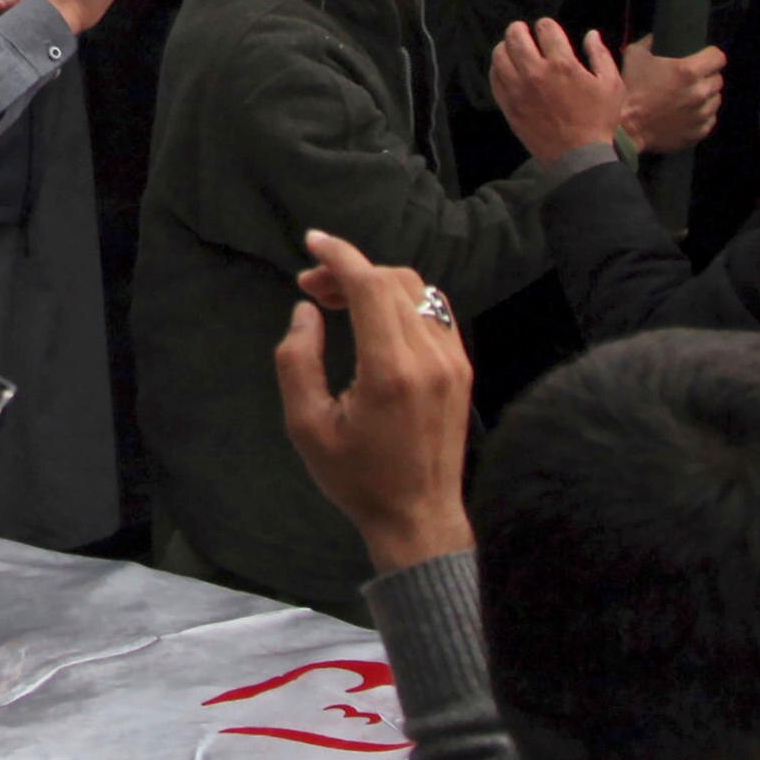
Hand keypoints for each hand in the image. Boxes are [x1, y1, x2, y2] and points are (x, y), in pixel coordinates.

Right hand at [274, 232, 476, 572]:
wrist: (418, 517)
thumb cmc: (357, 478)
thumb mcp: (307, 426)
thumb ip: (297, 361)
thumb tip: (307, 311)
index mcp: (390, 370)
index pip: (370, 285)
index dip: (339, 255)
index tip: (311, 243)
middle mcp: (429, 357)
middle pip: (392, 280)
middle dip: (349, 270)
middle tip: (312, 287)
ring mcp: (453, 362)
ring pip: (416, 291)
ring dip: (376, 282)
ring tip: (340, 301)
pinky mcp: (462, 370)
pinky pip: (434, 312)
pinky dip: (402, 301)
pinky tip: (376, 319)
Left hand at [489, 21, 632, 158]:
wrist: (579, 157)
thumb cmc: (598, 120)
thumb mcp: (611, 85)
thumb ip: (600, 55)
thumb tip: (591, 34)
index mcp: (562, 64)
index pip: (545, 28)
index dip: (546, 25)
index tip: (547, 29)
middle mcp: (535, 72)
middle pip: (515, 37)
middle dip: (518, 28)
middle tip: (522, 30)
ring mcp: (518, 90)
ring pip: (499, 56)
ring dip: (505, 47)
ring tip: (512, 48)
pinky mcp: (509, 106)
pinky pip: (495, 79)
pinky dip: (497, 69)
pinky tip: (505, 69)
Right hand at [620, 40, 724, 155]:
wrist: (625, 127)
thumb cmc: (630, 90)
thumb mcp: (634, 56)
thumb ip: (649, 42)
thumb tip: (656, 37)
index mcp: (688, 71)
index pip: (718, 57)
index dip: (711, 55)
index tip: (704, 57)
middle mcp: (699, 92)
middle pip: (718, 79)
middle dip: (707, 77)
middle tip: (691, 79)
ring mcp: (701, 114)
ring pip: (715, 100)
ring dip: (705, 96)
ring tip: (688, 97)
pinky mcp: (699, 132)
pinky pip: (709, 119)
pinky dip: (701, 115)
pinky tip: (686, 113)